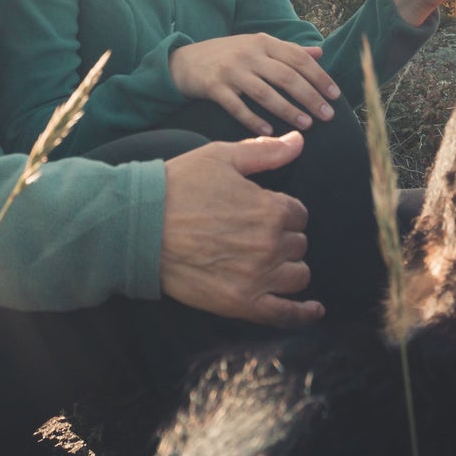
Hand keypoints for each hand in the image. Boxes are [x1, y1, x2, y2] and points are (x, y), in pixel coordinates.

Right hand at [159, 132, 323, 327]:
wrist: (141, 226)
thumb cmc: (179, 186)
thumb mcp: (221, 157)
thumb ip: (265, 152)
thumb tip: (298, 141)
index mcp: (270, 209)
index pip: (298, 214)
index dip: (282, 211)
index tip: (262, 211)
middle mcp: (270, 245)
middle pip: (298, 244)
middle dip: (283, 237)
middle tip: (254, 233)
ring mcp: (257, 278)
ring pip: (297, 276)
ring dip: (288, 267)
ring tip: (268, 261)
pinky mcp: (241, 303)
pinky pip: (285, 314)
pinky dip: (303, 314)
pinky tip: (313, 310)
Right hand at [169, 33, 339, 134]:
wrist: (184, 61)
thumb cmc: (228, 55)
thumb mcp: (257, 45)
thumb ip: (288, 50)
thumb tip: (319, 52)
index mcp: (263, 42)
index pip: (298, 58)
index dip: (319, 76)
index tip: (335, 95)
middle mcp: (248, 54)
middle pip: (286, 76)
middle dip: (310, 97)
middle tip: (327, 115)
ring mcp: (231, 70)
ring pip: (265, 93)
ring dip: (288, 110)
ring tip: (307, 126)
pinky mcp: (214, 87)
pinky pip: (237, 107)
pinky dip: (254, 119)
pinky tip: (270, 130)